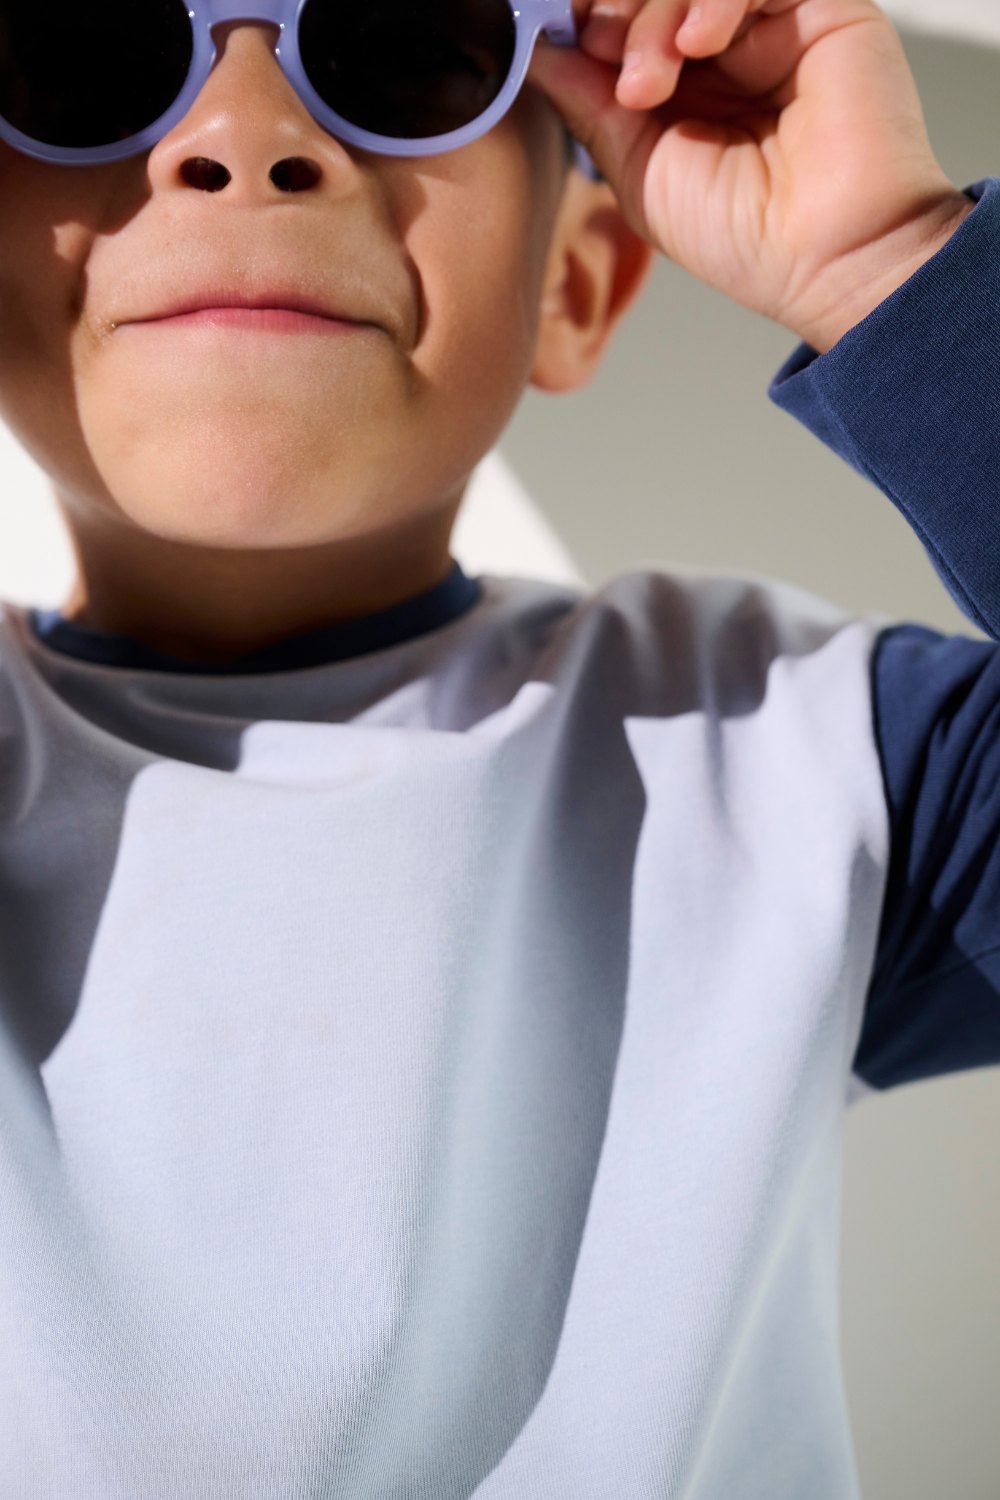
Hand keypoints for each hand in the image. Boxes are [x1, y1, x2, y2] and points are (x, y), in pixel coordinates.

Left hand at [528, 0, 975, 351]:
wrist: (828, 259)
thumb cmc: (744, 236)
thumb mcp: (636, 171)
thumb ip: (588, 104)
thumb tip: (534, 50)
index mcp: (682, 85)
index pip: (625, 17)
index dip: (588, 15)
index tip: (563, 34)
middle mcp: (726, 48)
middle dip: (616, 9)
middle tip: (605, 52)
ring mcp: (773, 24)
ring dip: (656, 10)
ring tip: (650, 82)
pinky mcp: (824, 6)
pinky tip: (700, 43)